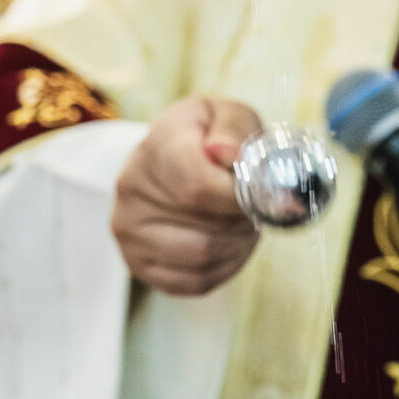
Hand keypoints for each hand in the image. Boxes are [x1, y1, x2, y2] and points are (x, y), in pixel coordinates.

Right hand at [112, 96, 262, 295]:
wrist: (169, 158)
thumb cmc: (206, 139)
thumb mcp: (225, 115)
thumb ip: (234, 130)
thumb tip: (230, 154)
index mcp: (156, 148)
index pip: (198, 189)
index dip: (241, 200)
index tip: (268, 198)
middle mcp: (132, 190)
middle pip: (206, 230)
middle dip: (242, 224)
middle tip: (254, 210)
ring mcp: (129, 231)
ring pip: (202, 258)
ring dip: (236, 247)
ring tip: (241, 226)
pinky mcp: (138, 264)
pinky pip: (194, 282)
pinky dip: (224, 269)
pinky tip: (228, 246)